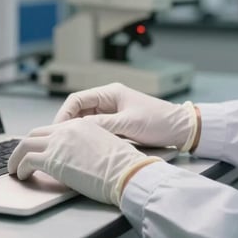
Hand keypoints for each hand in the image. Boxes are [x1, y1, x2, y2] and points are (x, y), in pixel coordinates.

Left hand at [7, 118, 160, 205]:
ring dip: (16, 157)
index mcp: (81, 125)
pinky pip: (27, 160)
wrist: (127, 173)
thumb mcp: (107, 146)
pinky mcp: (52, 159)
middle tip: (19, 157)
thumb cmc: (124, 166)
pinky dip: (20, 167)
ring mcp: (58, 143)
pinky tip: (21, 175)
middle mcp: (67, 129)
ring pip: (25, 144)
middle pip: (35, 133)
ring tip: (14, 168)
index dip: (41, 140)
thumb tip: (78, 156)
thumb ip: (89, 145)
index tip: (36, 150)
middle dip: (23, 146)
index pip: (53, 128)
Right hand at [54, 82, 196, 150]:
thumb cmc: (159, 121)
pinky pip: (97, 128)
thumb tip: (79, 129)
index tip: (57, 129)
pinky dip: (89, 135)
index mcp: (110, 92)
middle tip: (59, 140)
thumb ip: (103, 125)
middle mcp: (109, 99)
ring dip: (78, 130)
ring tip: (69, 144)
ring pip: (87, 120)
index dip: (64, 114)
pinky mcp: (118, 123)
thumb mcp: (128, 123)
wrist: (181, 129)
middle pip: (79, 110)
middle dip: (68, 123)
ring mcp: (113, 111)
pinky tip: (85, 145)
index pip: (77, 99)